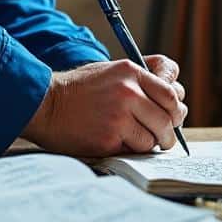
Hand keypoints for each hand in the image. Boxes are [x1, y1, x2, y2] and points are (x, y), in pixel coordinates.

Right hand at [22, 55, 186, 156]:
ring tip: (134, 139)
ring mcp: (119, 115)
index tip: (173, 115)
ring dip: (149, 142)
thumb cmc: (79, 90)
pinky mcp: (109, 137)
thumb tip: (174, 99)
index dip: (176, 108)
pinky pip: (136, 149)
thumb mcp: (111, 71)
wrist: (45, 105)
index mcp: (131, 71)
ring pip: (154, 137)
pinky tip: (118, 142)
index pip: (171, 92)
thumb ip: (141, 82)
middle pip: (168, 117)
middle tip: (163, 137)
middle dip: (169, 131)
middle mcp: (128, 91)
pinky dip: (132, 150)